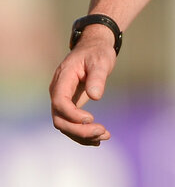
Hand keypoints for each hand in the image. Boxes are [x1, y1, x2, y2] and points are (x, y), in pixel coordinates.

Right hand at [49, 26, 116, 144]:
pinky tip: (98, 139)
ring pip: (65, 125)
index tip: (91, 118)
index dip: (72, 114)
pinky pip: (71, 124)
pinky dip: (83, 134)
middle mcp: (58, 91)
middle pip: (60, 119)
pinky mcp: (70, 105)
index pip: (60, 102)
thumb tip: (95, 96)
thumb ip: (97, 77)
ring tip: (105, 136)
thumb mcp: (100, 60)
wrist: (94, 47)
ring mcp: (62, 100)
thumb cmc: (97, 52)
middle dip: (79, 130)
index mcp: (63, 79)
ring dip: (82, 135)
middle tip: (103, 132)